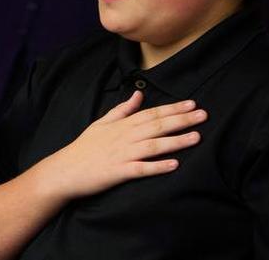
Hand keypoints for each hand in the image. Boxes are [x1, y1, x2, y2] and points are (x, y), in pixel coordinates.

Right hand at [37, 91, 205, 200]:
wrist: (65, 169)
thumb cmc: (85, 147)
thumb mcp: (101, 123)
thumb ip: (122, 110)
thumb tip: (138, 95)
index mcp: (122, 125)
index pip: (151, 113)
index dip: (173, 108)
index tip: (192, 104)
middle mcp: (125, 137)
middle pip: (157, 126)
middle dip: (181, 120)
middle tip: (203, 115)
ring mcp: (122, 154)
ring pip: (153, 145)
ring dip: (176, 141)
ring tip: (196, 137)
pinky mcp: (119, 172)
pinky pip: (141, 169)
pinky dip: (158, 167)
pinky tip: (174, 165)